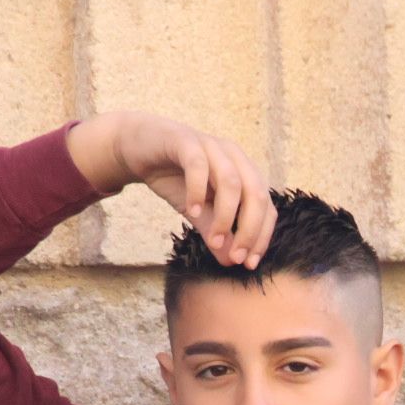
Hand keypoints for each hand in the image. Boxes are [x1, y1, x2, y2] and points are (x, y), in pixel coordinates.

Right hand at [67, 111, 276, 270]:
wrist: (138, 148)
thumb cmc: (175, 179)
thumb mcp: (198, 212)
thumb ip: (216, 233)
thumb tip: (232, 262)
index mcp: (245, 174)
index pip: (266, 207)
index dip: (262, 236)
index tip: (248, 263)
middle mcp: (234, 158)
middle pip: (255, 195)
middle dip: (249, 230)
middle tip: (235, 257)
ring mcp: (211, 146)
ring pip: (231, 182)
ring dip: (225, 216)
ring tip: (213, 240)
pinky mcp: (185, 141)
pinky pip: (198, 165)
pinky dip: (198, 191)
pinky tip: (191, 211)